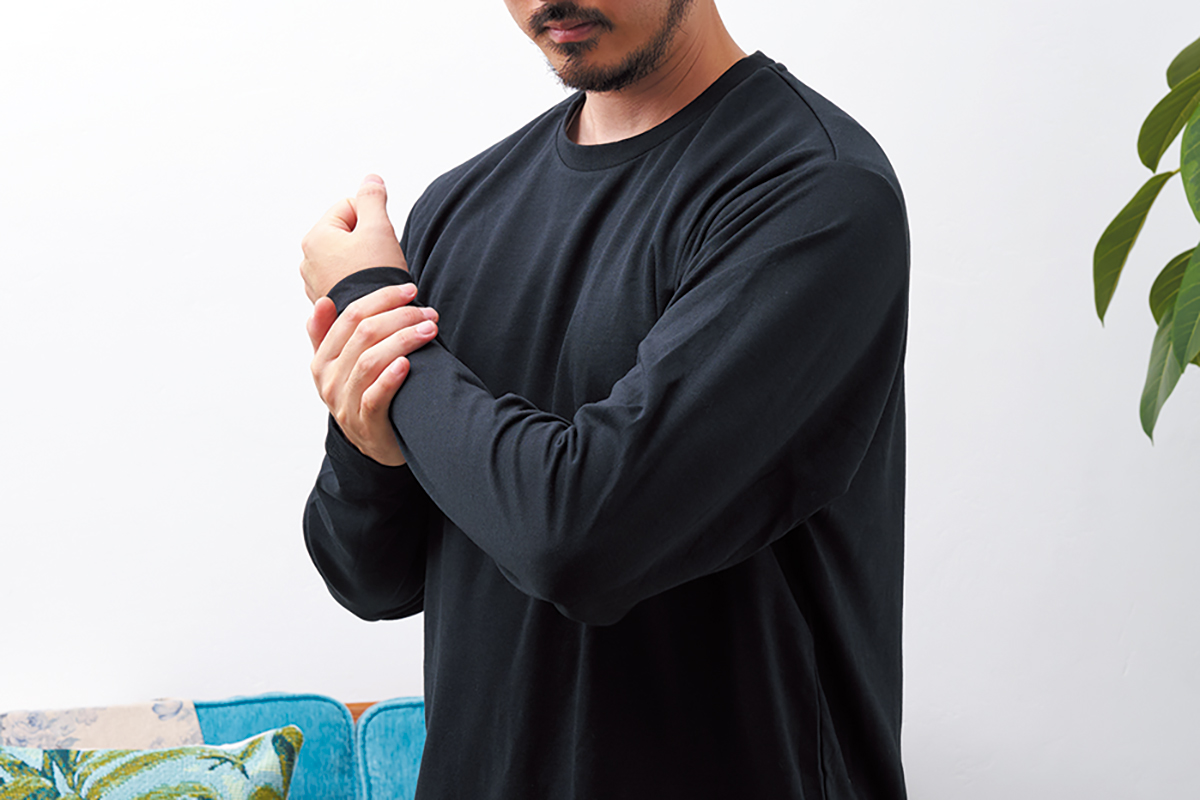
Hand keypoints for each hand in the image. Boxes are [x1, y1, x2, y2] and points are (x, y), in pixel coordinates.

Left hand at [300, 174, 406, 301]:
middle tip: (379, 258)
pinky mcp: (327, 300)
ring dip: (364, 261)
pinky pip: (346, 279)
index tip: (379, 240)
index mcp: (315, 237)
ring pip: (348, 257)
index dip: (372, 220)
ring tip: (374, 275)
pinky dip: (358, 280)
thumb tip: (371, 179)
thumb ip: (373, 197)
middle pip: (348, 233)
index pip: (350, 208)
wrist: (377, 320)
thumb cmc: (375, 275)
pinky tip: (368, 289)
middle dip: (367, 241)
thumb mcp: (378, 227)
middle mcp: (309, 259)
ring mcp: (316, 282)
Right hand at [308, 284, 439, 465]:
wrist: (377, 446)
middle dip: (400, 317)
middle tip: (429, 313)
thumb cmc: (366, 396)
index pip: (349, 316)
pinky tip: (407, 364)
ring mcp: (345, 405)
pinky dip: (390, 378)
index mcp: (322, 360)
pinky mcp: (365, 425)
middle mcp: (329, 381)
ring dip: (403, 340)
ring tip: (430, 330)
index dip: (382, 299)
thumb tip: (324, 301)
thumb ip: (331, 336)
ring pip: (369, 361)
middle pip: (363, 334)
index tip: (411, 290)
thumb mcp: (343, 367)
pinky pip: (374, 397)